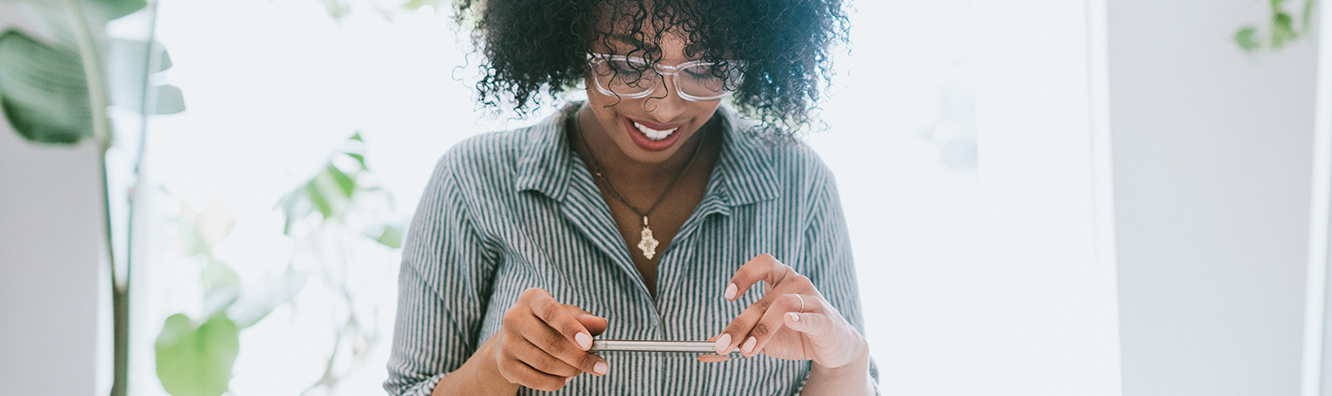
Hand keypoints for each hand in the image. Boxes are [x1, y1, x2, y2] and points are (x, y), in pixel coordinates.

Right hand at [490, 288, 608, 390]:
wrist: (511, 341)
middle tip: (600, 366)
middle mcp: (514, 317)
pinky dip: (556, 382)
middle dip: (580, 358)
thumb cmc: (546, 324)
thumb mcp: (566, 315)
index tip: (589, 344)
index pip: (552, 312)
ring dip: (570, 371)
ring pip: (546, 363)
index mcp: (532, 298)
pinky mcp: (505, 365)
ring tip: (580, 370)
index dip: (571, 328)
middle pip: (551, 342)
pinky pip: (537, 380)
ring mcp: (507, 342)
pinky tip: (565, 377)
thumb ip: (584, 319)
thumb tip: (602, 324)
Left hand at [705, 254, 867, 369]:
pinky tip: (789, 321)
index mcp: (780, 278)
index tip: (728, 296)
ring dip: (762, 329)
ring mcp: (813, 300)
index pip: (762, 263)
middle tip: (724, 345)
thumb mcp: (761, 334)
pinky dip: (800, 318)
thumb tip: (704, 349)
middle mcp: (797, 283)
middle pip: (764, 299)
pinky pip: (812, 316)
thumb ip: (737, 337)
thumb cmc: (794, 334)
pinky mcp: (827, 320)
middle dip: (741, 324)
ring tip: (748, 350)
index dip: (744, 275)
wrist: (831, 348)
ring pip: (783, 306)